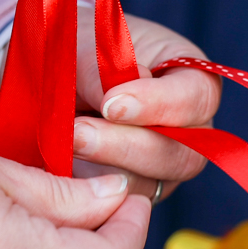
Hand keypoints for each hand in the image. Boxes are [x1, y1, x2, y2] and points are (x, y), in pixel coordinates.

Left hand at [70, 8, 220, 200]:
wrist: (50, 69)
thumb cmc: (79, 47)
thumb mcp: (87, 44)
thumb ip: (102, 68)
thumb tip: (114, 98)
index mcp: (191, 79)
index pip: (197, 97)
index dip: (158, 104)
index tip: (111, 104)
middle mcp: (188, 130)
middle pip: (182, 155)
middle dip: (127, 147)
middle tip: (79, 132)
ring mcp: (160, 167)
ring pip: (148, 185)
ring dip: (102, 169)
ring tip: (64, 143)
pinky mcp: (128, 192)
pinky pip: (115, 204)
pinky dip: (87, 187)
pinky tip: (60, 163)